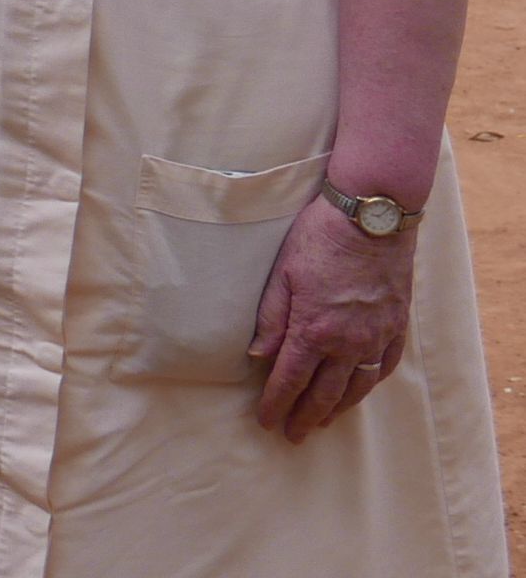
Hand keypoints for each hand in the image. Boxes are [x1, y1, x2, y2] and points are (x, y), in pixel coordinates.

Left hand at [249, 198, 414, 442]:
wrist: (372, 219)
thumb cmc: (319, 239)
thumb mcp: (281, 273)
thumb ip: (271, 318)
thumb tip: (258, 356)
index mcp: (314, 329)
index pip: (291, 379)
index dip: (277, 404)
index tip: (268, 422)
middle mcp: (348, 341)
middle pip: (325, 392)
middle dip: (307, 416)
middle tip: (294, 435)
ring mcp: (377, 335)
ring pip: (358, 385)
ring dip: (339, 407)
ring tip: (324, 421)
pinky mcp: (397, 325)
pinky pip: (385, 365)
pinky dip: (370, 383)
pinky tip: (360, 389)